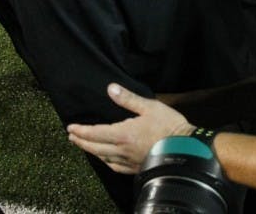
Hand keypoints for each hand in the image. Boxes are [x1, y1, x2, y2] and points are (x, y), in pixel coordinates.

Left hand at [67, 84, 194, 174]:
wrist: (184, 147)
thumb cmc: (168, 125)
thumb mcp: (150, 106)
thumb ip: (128, 98)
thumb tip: (110, 88)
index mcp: (123, 134)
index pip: (95, 133)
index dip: (81, 130)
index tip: (70, 128)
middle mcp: (122, 150)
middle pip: (95, 147)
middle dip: (81, 142)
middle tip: (72, 137)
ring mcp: (128, 161)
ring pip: (103, 158)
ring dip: (91, 152)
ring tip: (85, 146)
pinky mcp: (136, 167)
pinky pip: (115, 167)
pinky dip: (106, 162)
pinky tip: (106, 160)